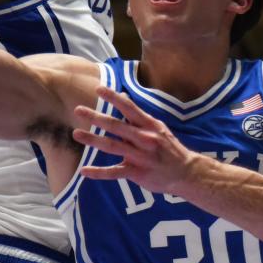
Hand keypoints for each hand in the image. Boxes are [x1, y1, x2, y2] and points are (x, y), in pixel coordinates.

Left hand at [73, 86, 199, 194]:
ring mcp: (140, 156)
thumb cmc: (169, 148)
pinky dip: (99, 172)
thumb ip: (138, 115)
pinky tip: (84, 171)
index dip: (113, 97)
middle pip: (116, 126)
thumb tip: (123, 97)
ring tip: (76, 134)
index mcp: (149, 125)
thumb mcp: (157, 128)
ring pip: (113, 146)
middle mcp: (144, 139)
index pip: (129, 107)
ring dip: (93, 140)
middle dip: (96, 117)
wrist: (186, 173)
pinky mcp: (137, 173)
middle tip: (78, 110)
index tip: (98, 89)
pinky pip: (115, 172)